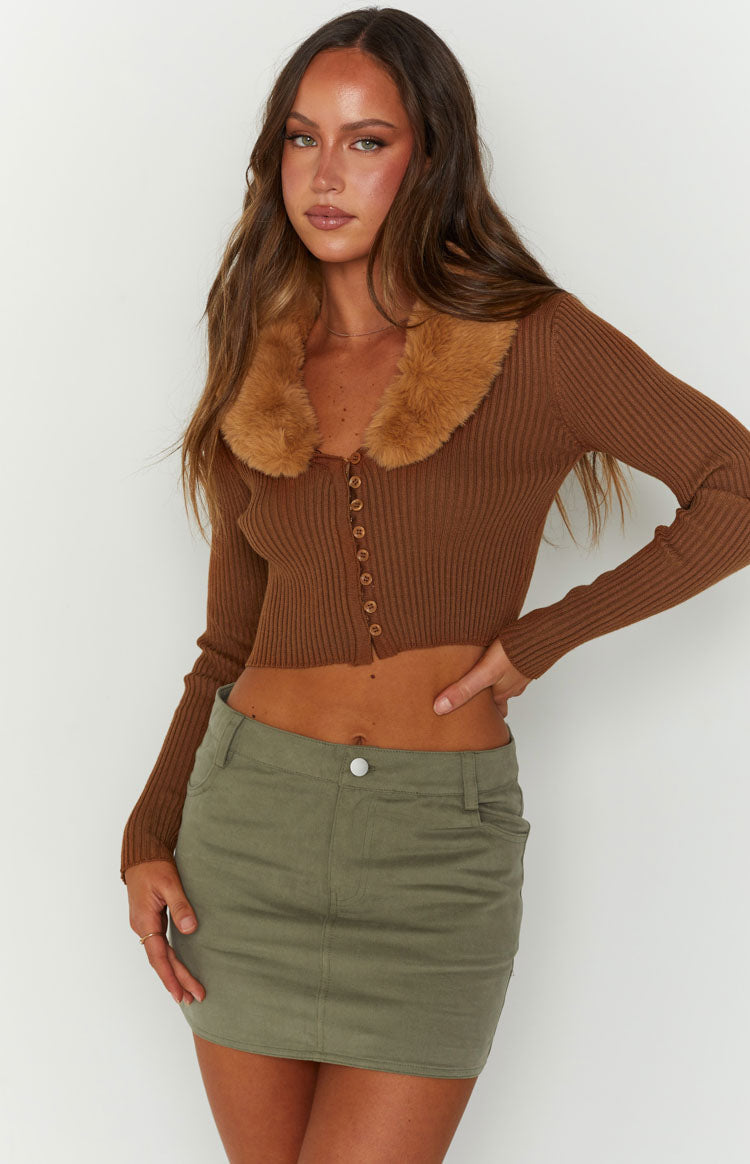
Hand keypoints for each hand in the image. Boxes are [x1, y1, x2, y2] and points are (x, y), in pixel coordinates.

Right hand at [124, 859, 205, 1004]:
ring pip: (161, 955)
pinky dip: (170, 959)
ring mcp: (145, 924)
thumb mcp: (170, 883)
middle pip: (161, 960)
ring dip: (174, 972)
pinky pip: (160, 946)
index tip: (180, 994)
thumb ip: (180, 906)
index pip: (159, 957)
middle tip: (194, 998)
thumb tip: (190, 929)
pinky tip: (178, 968)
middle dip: (177, 980)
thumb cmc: (154, 866)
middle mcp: (142, 927)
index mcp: (145, 921)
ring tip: (188, 991)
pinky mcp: (150, 920)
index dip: (171, 977)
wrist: (141, 853)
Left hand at [433, 637, 530, 716]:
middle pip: (496, 698)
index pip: (491, 712)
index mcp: (501, 694)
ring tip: (478, 677)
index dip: (481, 717)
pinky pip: (510, 665)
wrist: (540, 634)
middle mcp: (511, 686)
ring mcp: (519, 672)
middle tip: (470, 700)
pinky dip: (501, 665)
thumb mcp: (484, 674)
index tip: (471, 720)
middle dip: (484, 700)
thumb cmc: (513, 654)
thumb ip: (463, 690)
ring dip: (492, 681)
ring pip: (503, 681)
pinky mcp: (522, 657)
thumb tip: (439, 708)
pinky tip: (494, 656)